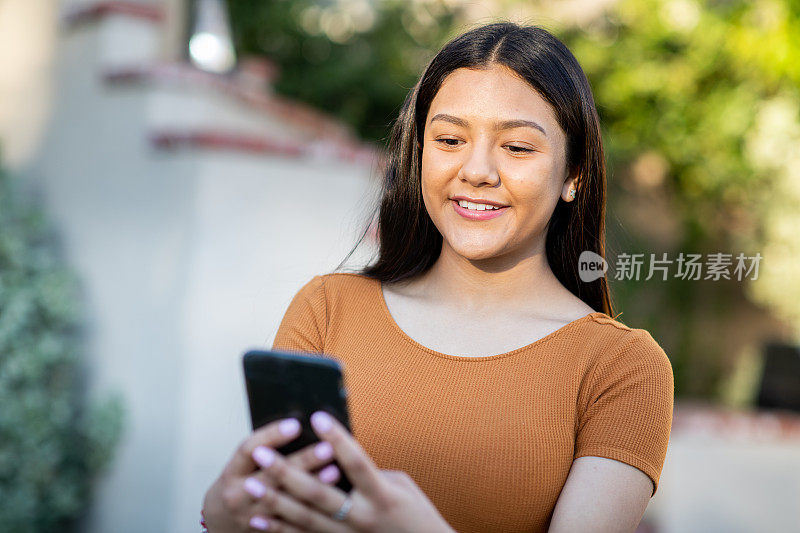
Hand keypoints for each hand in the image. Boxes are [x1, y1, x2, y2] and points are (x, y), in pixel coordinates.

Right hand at [202, 418, 342, 532]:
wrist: (220, 522)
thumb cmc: (236, 485)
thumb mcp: (240, 466)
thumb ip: (263, 450)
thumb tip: (298, 427)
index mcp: (232, 472)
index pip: (248, 450)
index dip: (271, 436)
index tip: (296, 424)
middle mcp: (238, 495)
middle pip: (272, 476)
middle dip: (302, 461)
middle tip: (327, 447)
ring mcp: (251, 516)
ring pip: (285, 501)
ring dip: (311, 485)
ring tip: (335, 471)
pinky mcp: (265, 531)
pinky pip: (291, 522)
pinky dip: (310, 509)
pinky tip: (329, 497)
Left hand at [248, 410, 454, 532]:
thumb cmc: (414, 515)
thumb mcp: (399, 485)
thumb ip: (367, 471)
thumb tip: (333, 454)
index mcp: (382, 496)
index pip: (356, 463)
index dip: (338, 439)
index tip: (318, 416)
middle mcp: (362, 519)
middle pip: (318, 493)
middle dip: (287, 472)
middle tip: (263, 453)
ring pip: (304, 519)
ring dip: (275, 500)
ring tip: (251, 483)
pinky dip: (279, 528)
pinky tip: (258, 517)